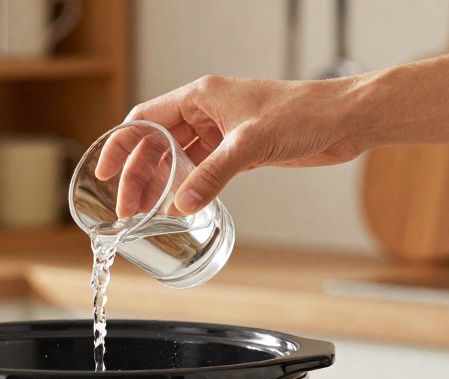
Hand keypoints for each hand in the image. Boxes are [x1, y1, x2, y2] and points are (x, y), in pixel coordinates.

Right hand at [95, 75, 364, 213]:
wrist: (343, 121)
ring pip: (178, 161)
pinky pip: (201, 172)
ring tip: (147, 213)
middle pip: (157, 145)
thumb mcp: (249, 144)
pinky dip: (188, 190)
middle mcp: (206, 112)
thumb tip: (181, 205)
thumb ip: (212, 176)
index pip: (145, 119)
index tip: (105, 172)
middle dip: (139, 176)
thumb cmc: (303, 112)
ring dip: (161, 186)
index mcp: (200, 95)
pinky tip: (180, 208)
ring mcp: (221, 133)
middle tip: (129, 208)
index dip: (122, 146)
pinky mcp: (238, 152)